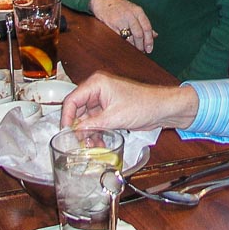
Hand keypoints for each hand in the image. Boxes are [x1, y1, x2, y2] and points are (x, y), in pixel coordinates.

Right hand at [60, 71, 197, 130]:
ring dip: (88, 132)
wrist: (162, 108)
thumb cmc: (143, 105)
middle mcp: (98, 89)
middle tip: (79, 143)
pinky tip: (99, 143)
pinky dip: (96, 131)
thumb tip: (74, 131)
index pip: (72, 100)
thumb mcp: (114, 117)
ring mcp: (104, 99)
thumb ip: (91, 125)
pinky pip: (96, 120)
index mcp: (97, 83)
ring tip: (92, 146)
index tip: (65, 133)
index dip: (66, 117)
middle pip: (78, 110)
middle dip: (79, 128)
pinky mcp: (110, 108)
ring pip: (87, 117)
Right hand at [90, 0, 156, 53]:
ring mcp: (120, 20)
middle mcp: (130, 15)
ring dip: (132, 47)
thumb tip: (155, 35)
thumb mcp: (135, 11)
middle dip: (141, 46)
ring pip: (129, 38)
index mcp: (138, 11)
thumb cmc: (121, 7)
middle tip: (141, 52)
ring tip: (134, 50)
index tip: (149, 49)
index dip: (149, 40)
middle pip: (138, 34)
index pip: (147, 28)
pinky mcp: (110, 25)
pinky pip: (119, 38)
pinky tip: (124, 47)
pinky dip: (123, 44)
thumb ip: (144, 23)